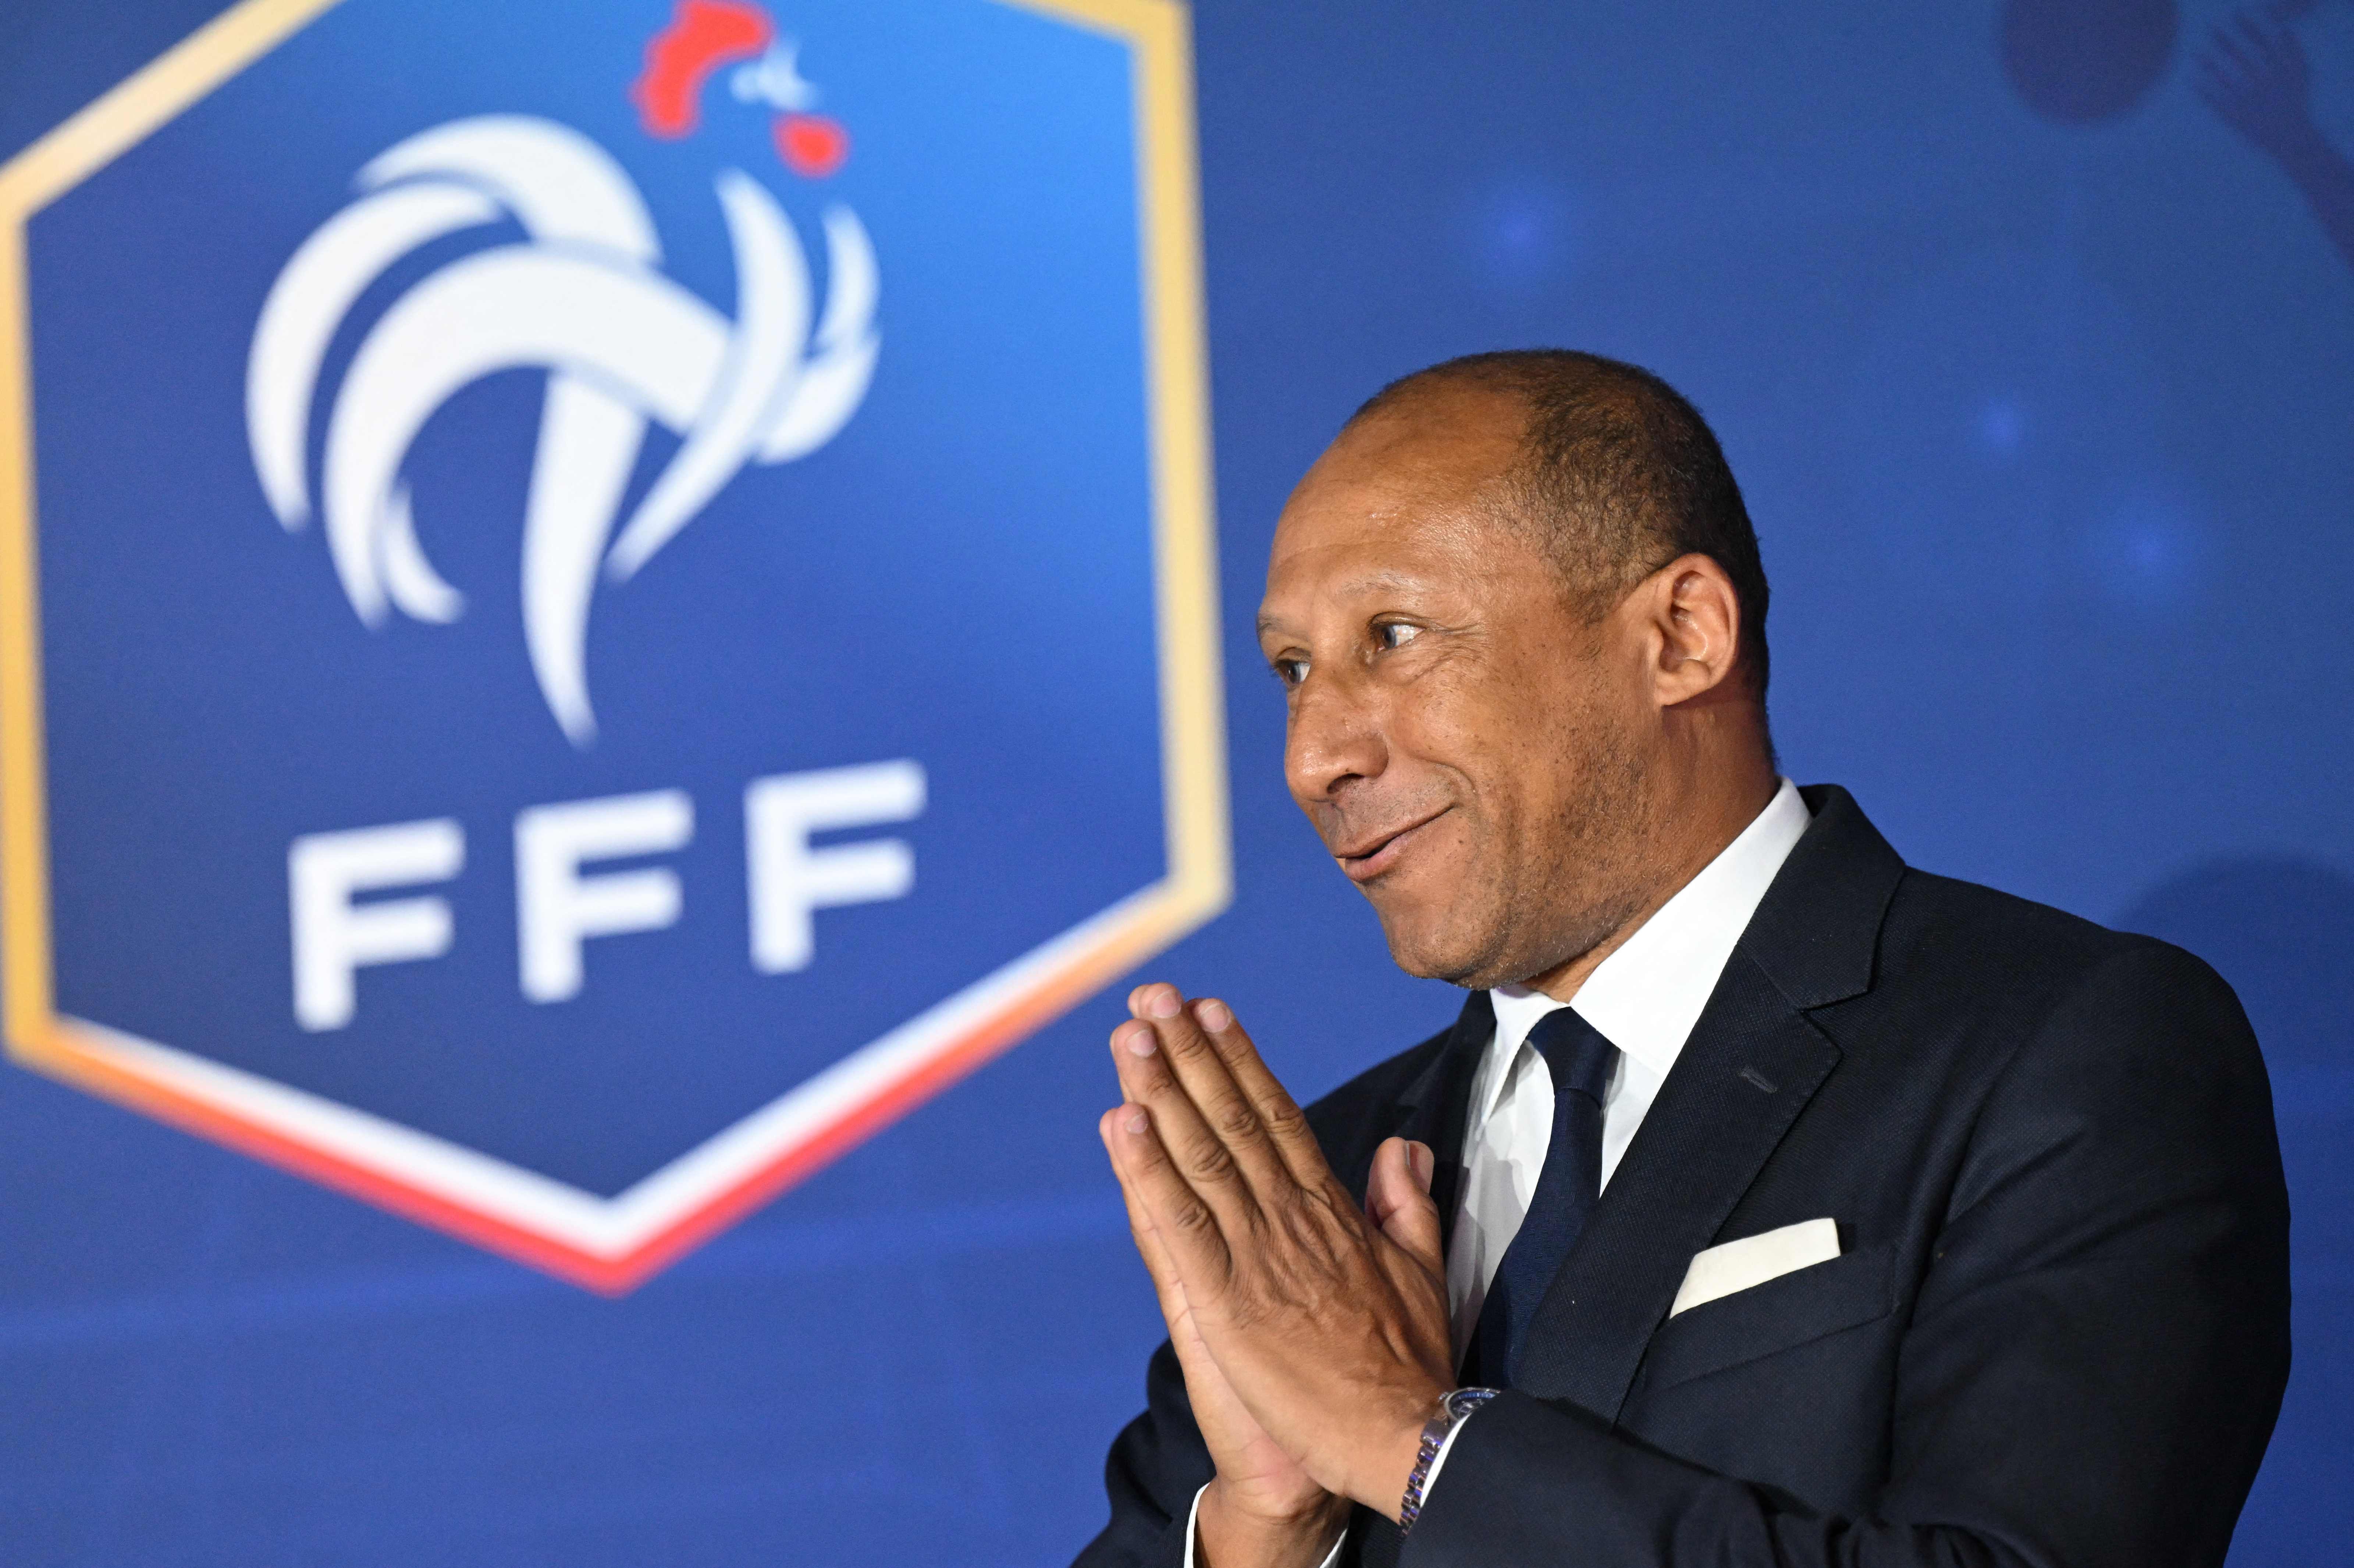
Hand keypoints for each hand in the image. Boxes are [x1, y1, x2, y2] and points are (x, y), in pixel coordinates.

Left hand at [1099, 984, 1453, 1523]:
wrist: (1404, 1441)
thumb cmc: (1410, 1366)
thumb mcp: (1421, 1269)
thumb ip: (1404, 1203)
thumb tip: (1401, 1147)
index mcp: (1330, 1212)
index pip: (1277, 1116)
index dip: (1240, 1060)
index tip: (1209, 1010)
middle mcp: (1289, 1221)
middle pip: (1231, 1119)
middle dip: (1189, 1053)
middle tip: (1152, 995)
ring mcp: (1256, 1258)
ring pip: (1199, 1156)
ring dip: (1160, 1090)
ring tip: (1131, 1033)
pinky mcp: (1225, 1304)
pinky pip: (1177, 1225)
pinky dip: (1145, 1172)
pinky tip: (1121, 1123)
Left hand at [2199, 8, 2321, 164]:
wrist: (2291, 137)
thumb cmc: (2295, 103)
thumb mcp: (2301, 74)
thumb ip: (2293, 51)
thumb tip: (2283, 29)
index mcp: (2279, 70)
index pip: (2262, 43)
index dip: (2249, 28)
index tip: (2236, 16)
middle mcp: (2263, 82)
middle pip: (2242, 57)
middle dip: (2225, 41)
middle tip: (2210, 29)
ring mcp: (2249, 99)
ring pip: (2226, 77)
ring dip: (2210, 64)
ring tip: (2195, 52)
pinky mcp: (2237, 116)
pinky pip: (2218, 101)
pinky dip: (2205, 91)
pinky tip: (2193, 81)